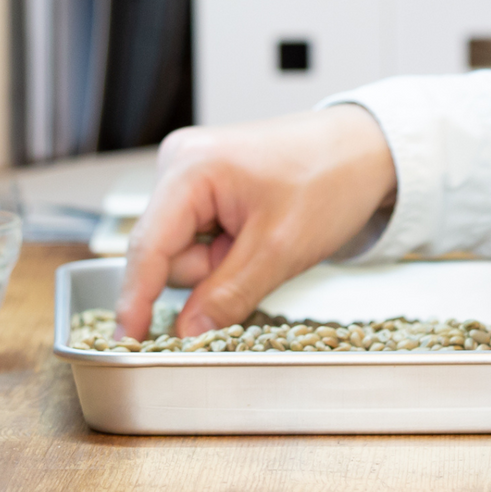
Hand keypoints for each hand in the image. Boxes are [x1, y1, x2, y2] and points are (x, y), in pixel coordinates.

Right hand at [114, 105, 396, 340]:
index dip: (134, 299)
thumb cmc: (329, 177)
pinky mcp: (205, 186)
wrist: (364, 149)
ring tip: (263, 237)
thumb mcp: (280, 249)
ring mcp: (192, 173)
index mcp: (191, 167)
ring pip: (184, 252)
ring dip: (221, 263)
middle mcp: (182, 163)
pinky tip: (256, 233)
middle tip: (257, 255)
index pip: (148, 246)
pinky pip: (200, 239)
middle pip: (166, 253)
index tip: (126, 342)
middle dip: (209, 272)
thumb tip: (185, 333)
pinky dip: (227, 250)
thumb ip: (227, 295)